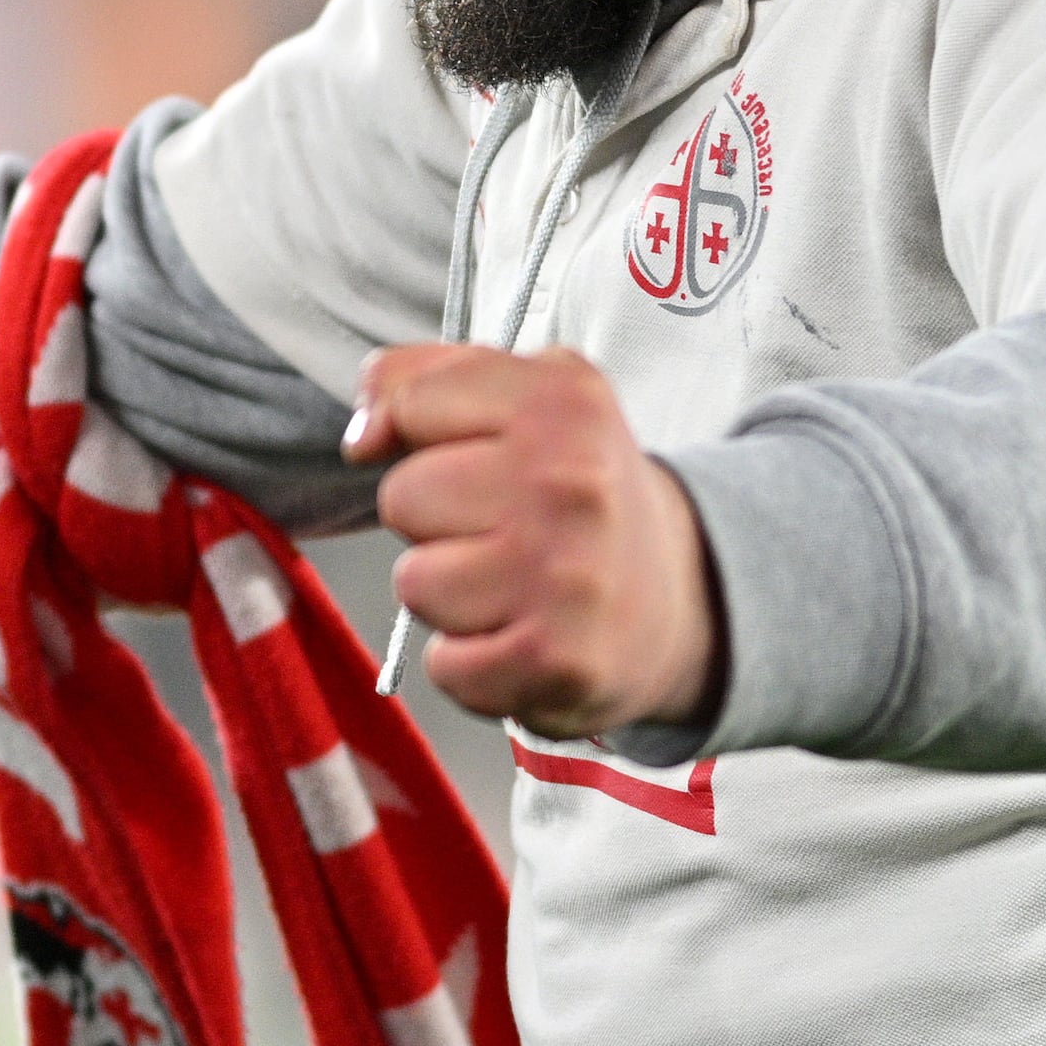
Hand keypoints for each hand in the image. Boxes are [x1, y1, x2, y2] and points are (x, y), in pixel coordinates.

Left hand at [349, 344, 723, 739]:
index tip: (464, 454)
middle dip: (434, 519)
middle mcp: (572, 485)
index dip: (417, 433)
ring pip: (415, 584)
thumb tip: (361, 437)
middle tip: (500, 530)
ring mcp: (567, 578)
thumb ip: (422, 379)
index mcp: (563, 403)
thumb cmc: (574, 490)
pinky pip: (446, 666)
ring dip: (448, 594)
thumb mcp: (526, 396)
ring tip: (510, 584)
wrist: (684, 593)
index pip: (410, 402)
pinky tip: (520, 635)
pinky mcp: (556, 662)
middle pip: (402, 498)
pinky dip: (471, 663)